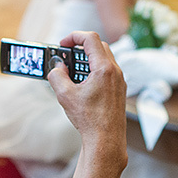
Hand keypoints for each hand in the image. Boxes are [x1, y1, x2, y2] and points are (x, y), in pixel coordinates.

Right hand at [48, 31, 127, 157]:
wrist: (106, 140)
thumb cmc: (89, 119)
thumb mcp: (65, 95)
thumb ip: (57, 76)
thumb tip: (57, 67)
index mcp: (104, 68)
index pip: (90, 39)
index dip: (74, 36)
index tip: (63, 44)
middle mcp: (115, 71)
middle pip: (99, 46)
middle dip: (81, 47)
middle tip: (66, 55)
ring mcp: (120, 81)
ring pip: (104, 59)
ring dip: (88, 59)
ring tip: (72, 71)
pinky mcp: (120, 90)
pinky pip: (108, 72)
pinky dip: (95, 70)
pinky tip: (83, 84)